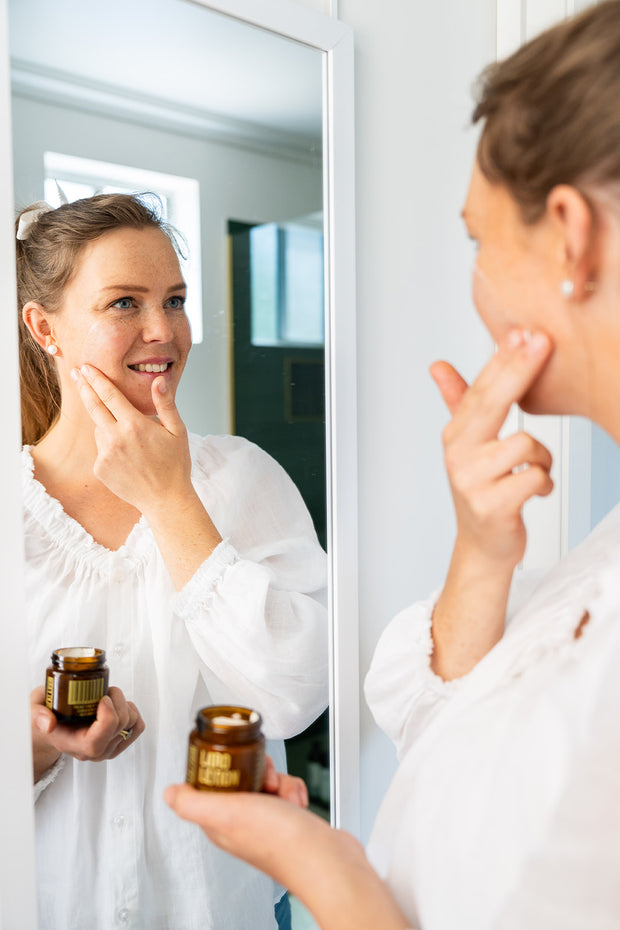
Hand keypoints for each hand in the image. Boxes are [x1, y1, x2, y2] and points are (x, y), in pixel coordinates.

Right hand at [31, 685, 144, 781]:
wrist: (55, 725)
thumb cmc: (47, 714)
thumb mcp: (35, 710)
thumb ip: (38, 716)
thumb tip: (48, 724)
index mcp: (73, 745)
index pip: (97, 742)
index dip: (107, 717)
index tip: (102, 698)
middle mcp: (94, 751)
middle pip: (119, 726)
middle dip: (116, 699)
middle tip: (102, 691)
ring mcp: (109, 748)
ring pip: (131, 722)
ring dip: (123, 703)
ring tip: (106, 698)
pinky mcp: (121, 742)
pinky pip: (138, 726)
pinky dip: (132, 711)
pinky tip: (117, 706)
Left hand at [71, 364, 191, 514]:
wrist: (166, 499)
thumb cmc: (175, 464)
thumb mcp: (177, 431)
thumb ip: (165, 403)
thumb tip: (158, 380)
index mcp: (135, 425)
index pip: (109, 394)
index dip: (96, 378)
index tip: (86, 367)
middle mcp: (116, 438)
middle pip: (93, 406)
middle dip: (84, 387)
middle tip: (76, 372)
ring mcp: (105, 454)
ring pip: (99, 429)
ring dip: (107, 425)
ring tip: (130, 440)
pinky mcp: (99, 468)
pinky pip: (101, 449)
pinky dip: (109, 446)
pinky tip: (127, 457)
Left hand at [165, 762, 409, 929]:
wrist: (324, 858)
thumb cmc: (280, 842)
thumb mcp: (226, 813)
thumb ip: (193, 802)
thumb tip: (170, 793)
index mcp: (221, 823)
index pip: (211, 784)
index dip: (223, 769)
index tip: (235, 766)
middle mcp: (242, 823)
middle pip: (241, 778)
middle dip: (257, 771)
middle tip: (265, 781)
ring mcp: (266, 821)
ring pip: (266, 780)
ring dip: (280, 781)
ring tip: (285, 796)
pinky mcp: (289, 819)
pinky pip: (288, 789)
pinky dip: (295, 790)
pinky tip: (297, 804)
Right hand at [430, 328, 553, 569]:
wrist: (483, 547)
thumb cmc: (483, 492)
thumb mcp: (469, 445)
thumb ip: (458, 402)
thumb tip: (437, 366)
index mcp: (456, 435)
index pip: (481, 389)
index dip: (502, 359)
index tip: (524, 332)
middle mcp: (459, 454)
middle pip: (493, 403)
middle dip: (519, 370)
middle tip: (542, 341)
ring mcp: (472, 481)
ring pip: (525, 445)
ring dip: (541, 459)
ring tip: (533, 471)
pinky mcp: (491, 505)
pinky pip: (534, 477)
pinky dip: (543, 483)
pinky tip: (534, 491)